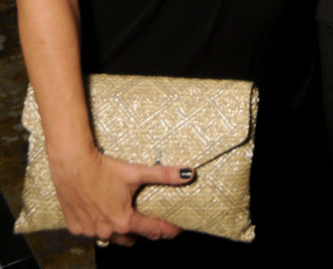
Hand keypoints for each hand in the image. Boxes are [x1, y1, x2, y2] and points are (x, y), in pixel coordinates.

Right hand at [49, 146, 194, 245]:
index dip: (166, 230)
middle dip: (140, 231)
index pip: (152, 230)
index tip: (175, 230)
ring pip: (110, 237)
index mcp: (124, 221)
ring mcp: (89, 231)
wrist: (73, 164)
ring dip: (118, 229)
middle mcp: (106, 231)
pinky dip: (98, 225)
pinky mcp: (75, 227)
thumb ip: (164, 175)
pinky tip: (100, 211)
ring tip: (123, 214)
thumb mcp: (137, 172)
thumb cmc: (103, 169)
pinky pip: (91, 231)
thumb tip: (189, 173)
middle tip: (147, 220)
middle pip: (130, 239)